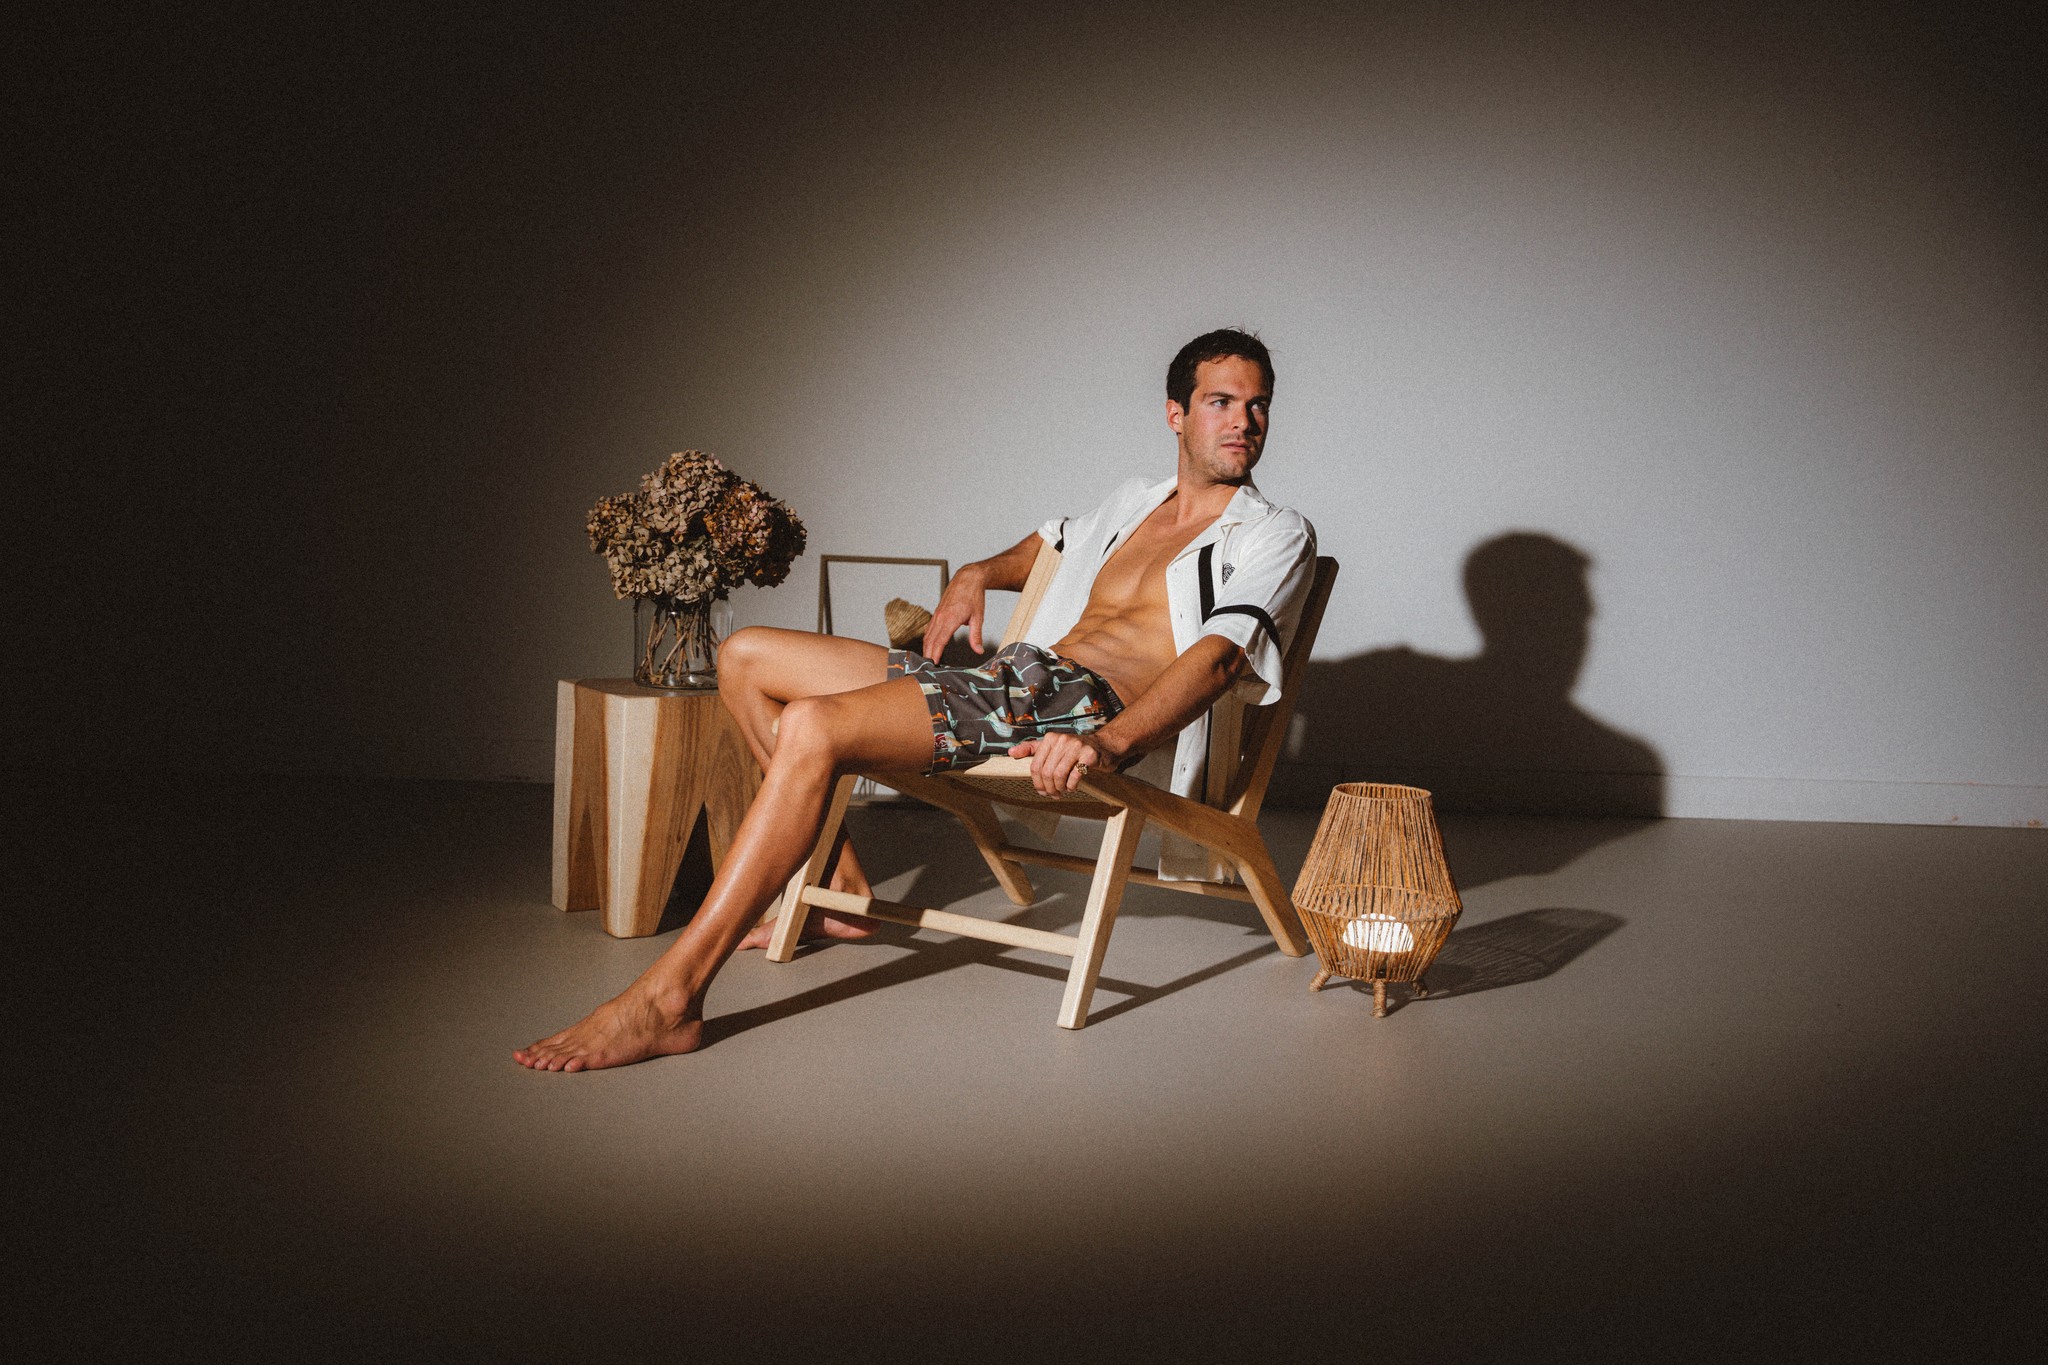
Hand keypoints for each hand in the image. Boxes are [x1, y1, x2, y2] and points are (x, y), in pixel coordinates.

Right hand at [923, 565, 986, 658]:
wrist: (968, 578)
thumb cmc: (974, 596)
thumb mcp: (978, 617)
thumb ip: (976, 636)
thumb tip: (978, 650)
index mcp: (950, 619)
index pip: (939, 641)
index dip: (935, 655)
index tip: (933, 666)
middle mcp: (941, 617)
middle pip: (930, 640)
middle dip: (927, 655)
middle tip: (927, 669)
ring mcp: (937, 614)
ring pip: (927, 635)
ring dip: (926, 648)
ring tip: (927, 661)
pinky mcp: (937, 612)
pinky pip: (929, 628)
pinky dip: (928, 639)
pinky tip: (929, 646)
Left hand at [1008, 730, 1124, 795]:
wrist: (1104, 746)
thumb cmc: (1076, 750)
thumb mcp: (1053, 746)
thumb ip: (1032, 749)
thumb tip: (1011, 753)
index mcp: (1050, 738)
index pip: (1035, 766)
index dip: (1037, 783)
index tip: (1042, 791)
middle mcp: (1062, 740)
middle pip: (1046, 772)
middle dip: (1048, 788)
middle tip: (1054, 795)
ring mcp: (1076, 746)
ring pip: (1059, 775)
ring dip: (1060, 788)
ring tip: (1063, 791)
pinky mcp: (1089, 755)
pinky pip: (1074, 776)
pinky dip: (1072, 786)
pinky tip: (1073, 786)